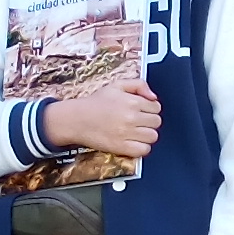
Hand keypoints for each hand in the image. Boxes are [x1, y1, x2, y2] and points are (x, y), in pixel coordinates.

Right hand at [43, 78, 160, 160]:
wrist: (77, 119)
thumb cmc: (95, 103)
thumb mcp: (116, 85)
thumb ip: (138, 84)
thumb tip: (153, 96)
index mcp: (132, 101)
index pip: (156, 107)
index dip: (151, 109)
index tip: (143, 111)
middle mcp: (131, 117)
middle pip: (156, 122)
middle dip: (150, 121)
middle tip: (139, 121)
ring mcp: (127, 133)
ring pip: (153, 136)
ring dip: (147, 134)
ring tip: (136, 132)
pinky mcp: (121, 147)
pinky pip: (144, 150)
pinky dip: (142, 147)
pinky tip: (133, 142)